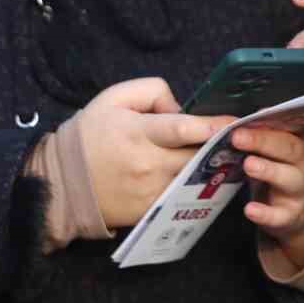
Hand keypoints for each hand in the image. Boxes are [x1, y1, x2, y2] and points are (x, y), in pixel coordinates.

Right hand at [78, 78, 234, 227]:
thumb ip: (153, 92)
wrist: (63, 181)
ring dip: (211, 168)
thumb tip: (181, 108)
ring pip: (194, 179)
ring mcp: (150, 191)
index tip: (236, 123)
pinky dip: (194, 186)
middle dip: (219, 148)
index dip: (213, 126)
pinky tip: (205, 177)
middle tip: (240, 139)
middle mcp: (148, 164)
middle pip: (196, 156)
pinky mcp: (151, 210)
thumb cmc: (91, 133)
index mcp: (139, 133)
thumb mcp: (114, 97)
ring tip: (228, 157)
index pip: (183, 129)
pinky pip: (181, 196)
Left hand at [234, 126, 303, 268]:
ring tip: (248, 164)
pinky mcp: (290, 216)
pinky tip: (250, 209)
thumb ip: (261, 134)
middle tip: (238, 137)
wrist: (298, 212)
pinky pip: (280, 215)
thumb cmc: (279, 172)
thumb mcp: (274, 151)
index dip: (276, 120)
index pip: (292, 127)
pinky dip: (265, 213)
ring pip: (290, 179)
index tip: (257, 115)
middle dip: (264, 141)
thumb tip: (242, 119)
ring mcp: (299, 191)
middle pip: (290, 149)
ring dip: (269, 170)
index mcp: (298, 142)